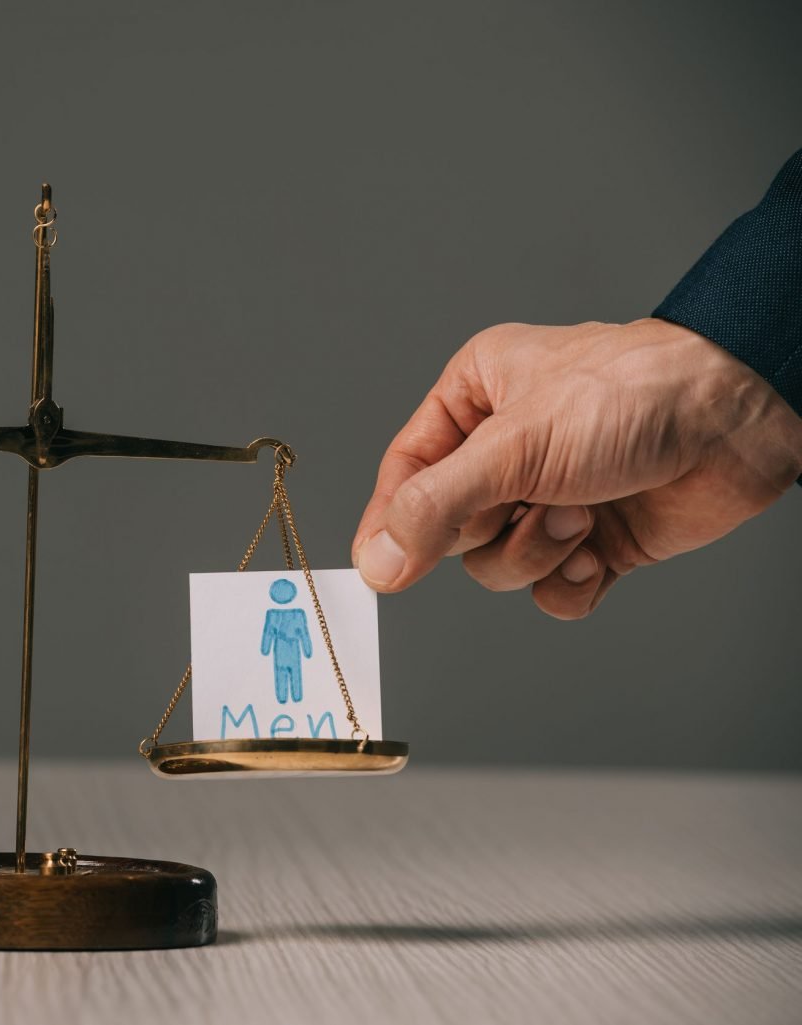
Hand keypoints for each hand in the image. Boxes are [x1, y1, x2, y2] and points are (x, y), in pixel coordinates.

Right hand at [351, 319, 801, 617]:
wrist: (738, 420)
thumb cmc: (634, 394)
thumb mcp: (513, 446)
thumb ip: (435, 506)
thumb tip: (378, 561)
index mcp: (475, 399)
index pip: (406, 472)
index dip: (394, 521)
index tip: (384, 566)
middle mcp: (507, 450)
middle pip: (450, 529)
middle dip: (492, 529)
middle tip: (529, 503)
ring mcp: (550, 497)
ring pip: (497, 565)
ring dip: (535, 554)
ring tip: (579, 518)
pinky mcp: (594, 540)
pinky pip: (549, 592)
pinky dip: (570, 584)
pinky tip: (597, 553)